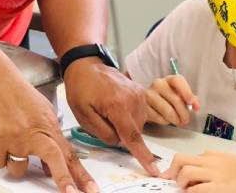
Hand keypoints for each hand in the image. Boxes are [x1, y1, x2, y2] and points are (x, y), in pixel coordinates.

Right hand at [0, 75, 96, 192]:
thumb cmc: (22, 98)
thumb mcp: (45, 116)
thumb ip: (50, 140)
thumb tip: (51, 166)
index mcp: (51, 130)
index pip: (71, 157)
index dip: (81, 175)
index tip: (90, 188)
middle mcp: (37, 135)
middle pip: (55, 162)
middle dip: (64, 181)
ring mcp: (18, 139)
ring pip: (19, 170)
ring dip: (18, 165)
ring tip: (15, 145)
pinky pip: (0, 163)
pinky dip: (0, 157)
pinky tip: (1, 141)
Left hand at [63, 59, 158, 175]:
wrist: (88, 66)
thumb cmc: (81, 90)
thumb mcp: (83, 116)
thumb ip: (103, 132)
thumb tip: (119, 142)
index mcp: (117, 106)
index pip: (132, 136)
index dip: (143, 155)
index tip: (154, 169)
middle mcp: (133, 99)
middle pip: (134, 131)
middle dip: (122, 134)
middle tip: (103, 121)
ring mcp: (139, 94)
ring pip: (138, 123)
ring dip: (126, 125)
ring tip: (108, 111)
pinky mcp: (141, 91)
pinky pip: (139, 113)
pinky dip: (129, 116)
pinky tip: (116, 107)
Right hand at [145, 75, 200, 125]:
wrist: (148, 102)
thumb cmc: (167, 98)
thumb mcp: (179, 94)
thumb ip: (189, 98)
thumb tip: (196, 105)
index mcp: (169, 79)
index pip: (178, 81)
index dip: (187, 92)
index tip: (192, 103)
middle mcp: (158, 84)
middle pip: (175, 99)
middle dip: (183, 113)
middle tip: (186, 120)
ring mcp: (148, 94)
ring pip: (167, 110)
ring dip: (175, 119)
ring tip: (178, 122)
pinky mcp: (142, 107)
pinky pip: (158, 117)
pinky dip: (165, 121)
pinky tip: (166, 120)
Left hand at [162, 151, 235, 192]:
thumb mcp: (228, 160)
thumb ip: (212, 162)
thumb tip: (196, 170)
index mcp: (212, 155)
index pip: (185, 157)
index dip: (174, 169)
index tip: (169, 177)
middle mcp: (211, 162)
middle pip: (180, 160)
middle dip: (173, 173)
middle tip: (177, 183)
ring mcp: (215, 175)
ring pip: (185, 173)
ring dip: (181, 183)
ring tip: (188, 190)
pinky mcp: (220, 188)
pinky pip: (197, 190)